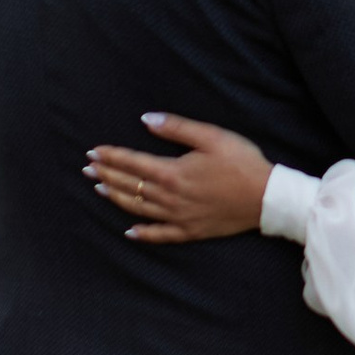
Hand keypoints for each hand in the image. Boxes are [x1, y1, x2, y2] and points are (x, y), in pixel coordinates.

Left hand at [85, 114, 274, 242]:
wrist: (266, 198)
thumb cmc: (241, 163)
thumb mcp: (211, 136)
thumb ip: (176, 128)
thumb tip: (145, 120)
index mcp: (172, 172)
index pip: (133, 163)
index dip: (111, 156)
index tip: (94, 151)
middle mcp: (170, 197)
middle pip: (130, 185)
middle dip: (107, 174)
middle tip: (88, 168)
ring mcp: (178, 217)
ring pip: (138, 208)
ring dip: (116, 198)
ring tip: (100, 189)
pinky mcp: (190, 231)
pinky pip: (160, 234)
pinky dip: (143, 233)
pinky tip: (129, 231)